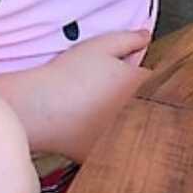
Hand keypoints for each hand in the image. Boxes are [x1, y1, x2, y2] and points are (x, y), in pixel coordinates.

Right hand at [40, 30, 150, 161]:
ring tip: (93, 106)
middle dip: (131, 97)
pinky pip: (106, 146)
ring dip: (119, 119)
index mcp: (139, 88)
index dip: (137, 71)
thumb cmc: (67, 76)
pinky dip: (100, 138)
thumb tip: (147, 37)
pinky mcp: (101, 156)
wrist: (39, 108)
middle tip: (106, 88)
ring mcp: (118, 139)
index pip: (153, 78)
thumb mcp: (102, 45)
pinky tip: (84, 125)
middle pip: (144, 105)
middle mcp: (134, 116)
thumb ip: (130, 39)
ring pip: (127, 127)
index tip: (122, 71)